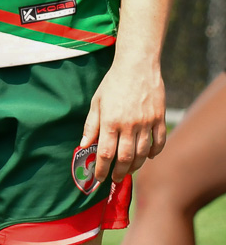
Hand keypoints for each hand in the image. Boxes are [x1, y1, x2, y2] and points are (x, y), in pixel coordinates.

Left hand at [84, 56, 166, 181]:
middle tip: (115, 178)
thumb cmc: (112, 84)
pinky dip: (154, 152)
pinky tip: (147, 157)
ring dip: (136, 165)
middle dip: (119, 172)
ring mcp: (146, 122)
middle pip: (125, 157)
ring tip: (129, 170)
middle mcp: (129, 124)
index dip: (101, 168)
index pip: (104, 153)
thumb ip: (91, 126)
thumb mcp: (96, 103)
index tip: (98, 178)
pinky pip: (159, 142)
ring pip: (143, 153)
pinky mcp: (160, 118)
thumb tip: (83, 145)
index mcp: (110, 121)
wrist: (137, 66)